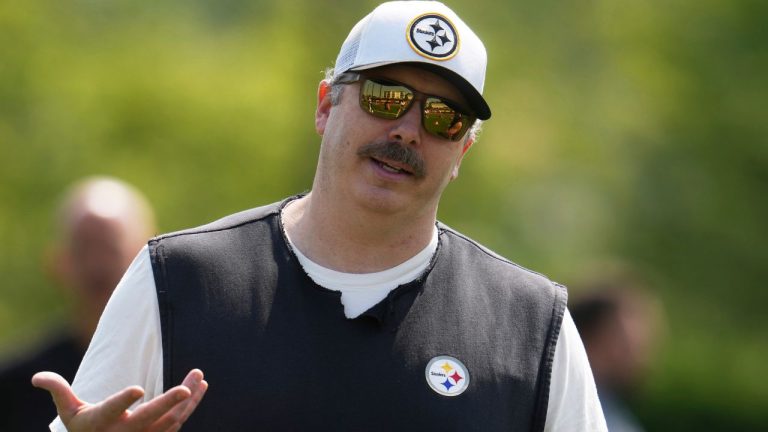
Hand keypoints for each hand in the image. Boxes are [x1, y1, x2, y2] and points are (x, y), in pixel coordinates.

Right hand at [32, 369, 207, 431]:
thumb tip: (37, 377)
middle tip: (187, 387)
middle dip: (169, 403)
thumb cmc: (85, 428)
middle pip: (150, 418)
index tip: (138, 388)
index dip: (123, 401)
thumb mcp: (69, 413)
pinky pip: (179, 422)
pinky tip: (201, 388)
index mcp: (101, 423)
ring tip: (199, 376)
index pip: (111, 410)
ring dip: (188, 398)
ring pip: (171, 419)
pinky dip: (191, 406)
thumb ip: (59, 391)